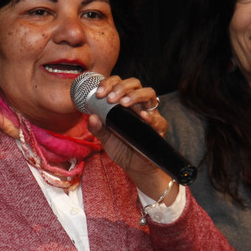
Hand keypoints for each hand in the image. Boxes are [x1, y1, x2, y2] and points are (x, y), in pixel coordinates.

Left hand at [84, 75, 172, 199]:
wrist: (135, 167)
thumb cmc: (122, 148)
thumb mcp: (105, 138)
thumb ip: (97, 128)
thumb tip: (91, 116)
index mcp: (124, 102)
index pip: (118, 83)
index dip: (109, 83)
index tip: (99, 93)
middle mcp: (138, 104)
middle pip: (135, 83)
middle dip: (121, 87)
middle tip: (110, 98)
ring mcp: (150, 114)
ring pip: (149, 93)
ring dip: (135, 95)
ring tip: (123, 103)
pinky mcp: (159, 127)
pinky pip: (158, 119)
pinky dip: (150, 116)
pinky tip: (142, 116)